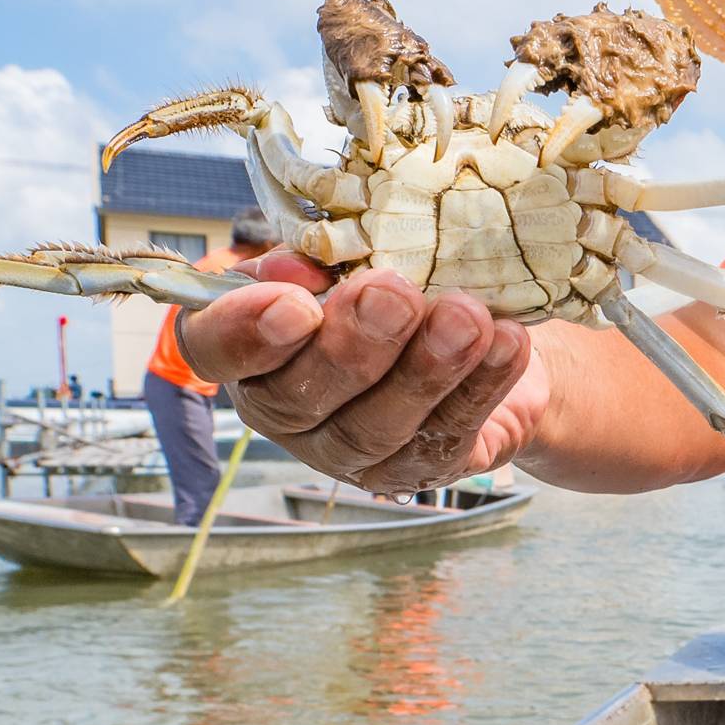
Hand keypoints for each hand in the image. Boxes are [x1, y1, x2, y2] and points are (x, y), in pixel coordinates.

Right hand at [175, 254, 543, 492]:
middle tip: (394, 295)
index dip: (246, 332)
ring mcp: (353, 453)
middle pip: (300, 399)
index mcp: (252, 349)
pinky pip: (448, 436)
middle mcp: (289, 413)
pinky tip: (507, 343)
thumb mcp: (349, 254)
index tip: (296, 302)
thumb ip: (320, 256)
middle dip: (351, 346)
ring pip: (376, 429)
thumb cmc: (390, 281)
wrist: (477, 328)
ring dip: (425, 369)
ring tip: (465, 317)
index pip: (216, 349)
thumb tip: (300, 268)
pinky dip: (482, 386)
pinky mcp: (421, 471)